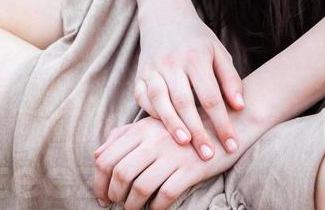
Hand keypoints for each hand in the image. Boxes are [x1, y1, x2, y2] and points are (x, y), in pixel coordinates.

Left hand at [92, 103, 266, 209]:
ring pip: (140, 187)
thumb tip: (97, 153)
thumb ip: (124, 136)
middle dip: (113, 195)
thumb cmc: (185, 126)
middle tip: (114, 205)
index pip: (108, 157)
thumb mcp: (153, 124)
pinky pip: (165, 195)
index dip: (98, 181)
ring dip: (132, 205)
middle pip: (121, 173)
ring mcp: (173, 154)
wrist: (227, 122)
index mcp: (142, 128)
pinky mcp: (190, 169)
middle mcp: (154, 140)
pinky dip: (156, 208)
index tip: (101, 195)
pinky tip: (155, 209)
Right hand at [134, 10, 245, 161]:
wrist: (165, 17)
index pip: (211, 96)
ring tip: (185, 146)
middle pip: (185, 102)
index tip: (231, 145)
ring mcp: (153, 69)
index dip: (222, 122)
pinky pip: (143, 100)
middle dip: (198, 131)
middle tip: (209, 155)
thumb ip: (230, 79)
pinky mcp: (139, 76)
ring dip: (172, 126)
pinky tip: (162, 133)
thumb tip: (240, 107)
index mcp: (196, 57)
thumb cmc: (197, 40)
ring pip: (161, 102)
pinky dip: (153, 116)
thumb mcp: (218, 52)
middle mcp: (172, 62)